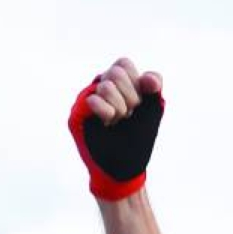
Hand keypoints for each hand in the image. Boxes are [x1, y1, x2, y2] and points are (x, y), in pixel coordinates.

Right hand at [68, 57, 163, 200]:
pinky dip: (107, 113)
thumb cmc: (137, 141)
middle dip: (130, 98)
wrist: (125, 169)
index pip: (124, 64)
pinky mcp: (78, 113)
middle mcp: (100, 88)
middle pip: (116, 73)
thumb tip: (149, 79)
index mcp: (118, 84)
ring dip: (120, 110)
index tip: (140, 104)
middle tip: (128, 117)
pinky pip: (93, 101)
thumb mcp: (152, 112)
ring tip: (117, 123)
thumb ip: (154, 88)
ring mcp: (87, 99)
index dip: (136, 83)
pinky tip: (108, 123)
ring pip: (106, 86)